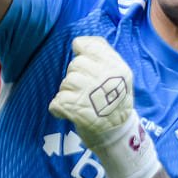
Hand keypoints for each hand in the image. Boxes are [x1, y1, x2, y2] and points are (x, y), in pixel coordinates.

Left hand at [49, 36, 160, 177]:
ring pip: (65, 84)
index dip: (81, 52)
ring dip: (68, 94)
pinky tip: (71, 113)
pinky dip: (59, 109)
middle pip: (74, 66)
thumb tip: (78, 42)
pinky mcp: (77, 111)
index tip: (84, 64)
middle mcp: (105, 78)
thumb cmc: (116, 102)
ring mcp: (91, 95)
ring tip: (82, 104)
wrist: (119, 135)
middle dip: (75, 78)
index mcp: (116, 67)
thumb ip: (103, 55)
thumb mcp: (120, 75)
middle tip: (87, 92)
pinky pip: (57, 103)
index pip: (88, 46)